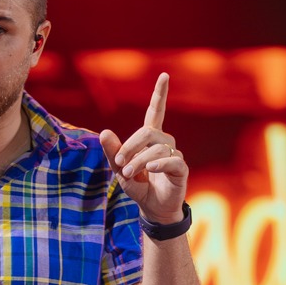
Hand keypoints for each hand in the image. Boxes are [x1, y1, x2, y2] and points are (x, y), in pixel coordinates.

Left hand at [100, 73, 187, 223]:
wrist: (152, 209)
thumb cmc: (138, 186)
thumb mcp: (120, 170)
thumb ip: (112, 152)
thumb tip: (104, 131)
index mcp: (151, 138)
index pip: (156, 112)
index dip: (160, 94)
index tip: (164, 75)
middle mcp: (165, 142)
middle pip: (148, 132)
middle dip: (130, 146)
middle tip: (119, 164)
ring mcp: (174, 154)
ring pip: (156, 148)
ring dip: (139, 161)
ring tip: (128, 174)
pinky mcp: (181, 169)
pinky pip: (172, 160)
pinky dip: (158, 163)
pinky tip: (150, 170)